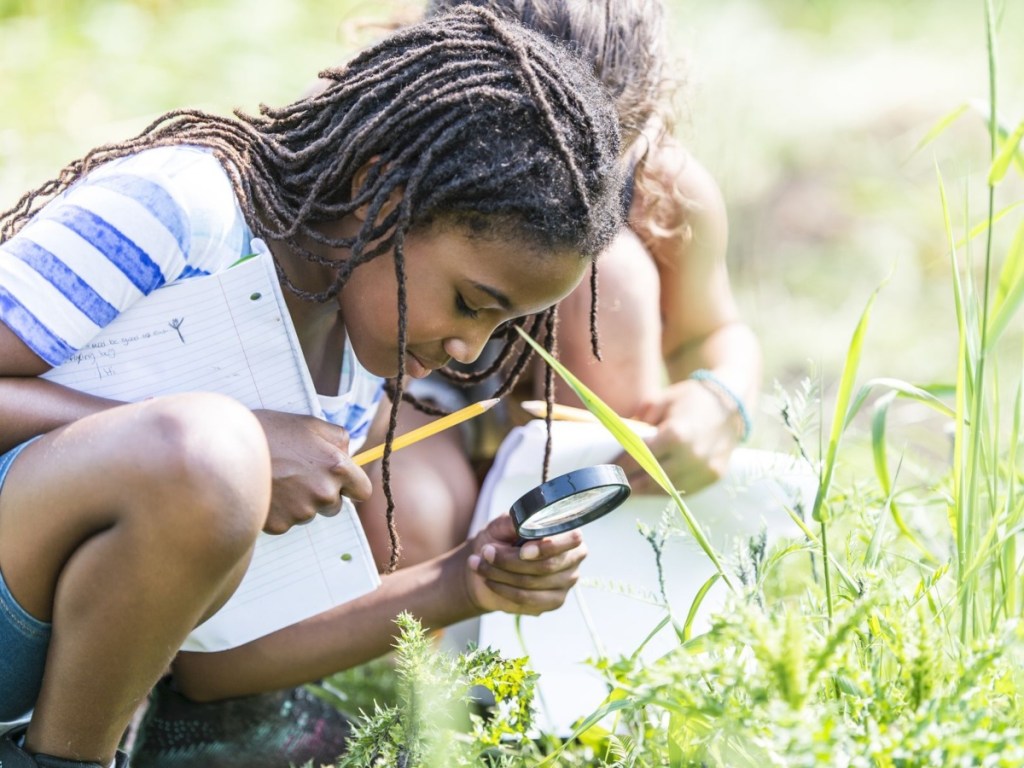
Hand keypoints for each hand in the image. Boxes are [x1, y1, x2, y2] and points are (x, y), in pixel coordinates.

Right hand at [253, 409, 371, 533]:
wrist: (227, 450)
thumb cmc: (269, 432)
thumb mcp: (309, 424)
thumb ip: (338, 438)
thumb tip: (348, 453)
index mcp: (336, 467)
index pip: (363, 491)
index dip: (352, 486)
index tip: (342, 483)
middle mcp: (324, 493)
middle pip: (335, 505)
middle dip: (322, 493)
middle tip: (299, 475)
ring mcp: (301, 512)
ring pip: (309, 513)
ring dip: (299, 502)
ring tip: (277, 480)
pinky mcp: (280, 525)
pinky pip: (287, 521)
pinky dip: (279, 510)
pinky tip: (266, 492)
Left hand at [463, 515, 586, 615]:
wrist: (489, 566)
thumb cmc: (500, 539)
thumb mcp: (502, 525)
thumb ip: (514, 521)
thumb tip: (523, 522)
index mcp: (568, 535)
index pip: (570, 541)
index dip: (547, 547)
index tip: (523, 551)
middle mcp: (572, 560)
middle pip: (547, 566)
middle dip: (511, 560)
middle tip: (485, 552)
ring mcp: (565, 584)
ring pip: (532, 583)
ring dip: (501, 574)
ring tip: (478, 564)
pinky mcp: (552, 603)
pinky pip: (526, 599)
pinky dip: (503, 589)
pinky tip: (490, 580)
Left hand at [620, 379, 742, 494]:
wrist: (731, 405)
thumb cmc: (691, 399)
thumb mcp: (661, 401)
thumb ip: (638, 421)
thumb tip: (619, 441)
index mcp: (677, 434)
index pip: (640, 457)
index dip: (621, 465)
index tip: (607, 467)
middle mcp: (692, 456)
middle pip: (651, 478)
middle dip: (628, 482)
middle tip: (612, 483)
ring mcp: (705, 469)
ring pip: (666, 489)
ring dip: (644, 491)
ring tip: (627, 488)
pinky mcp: (714, 477)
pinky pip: (683, 490)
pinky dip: (664, 490)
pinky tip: (650, 487)